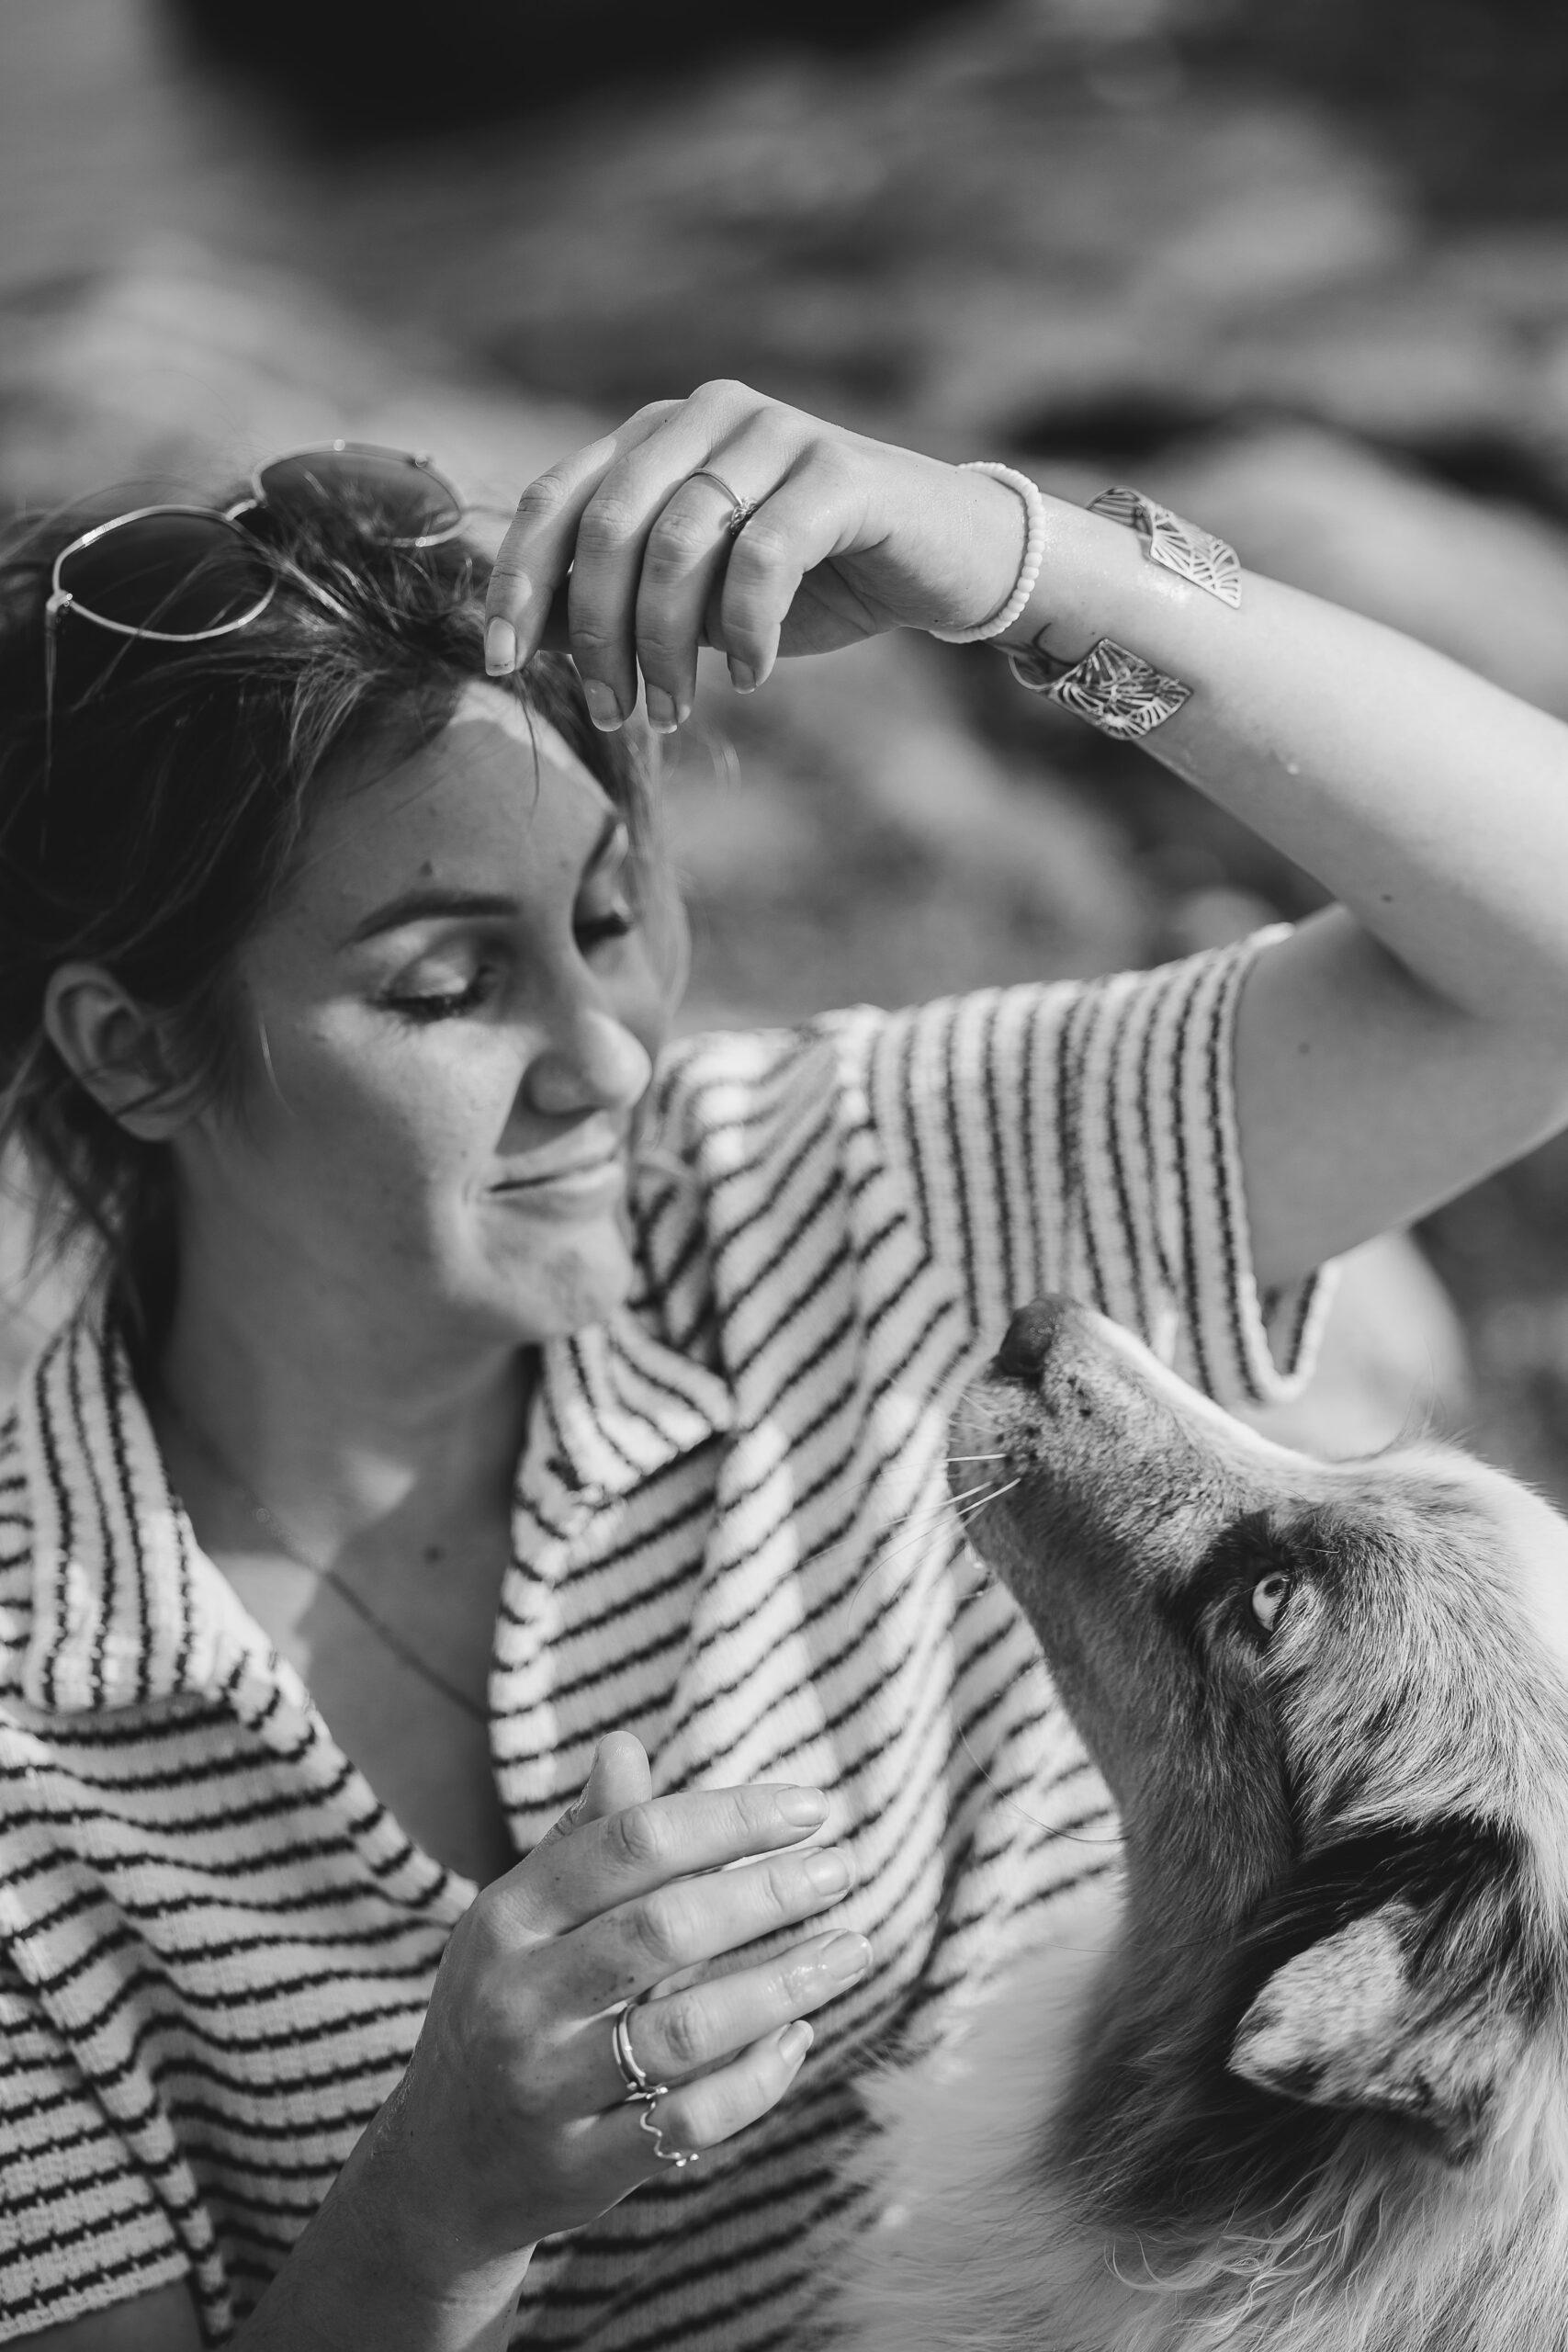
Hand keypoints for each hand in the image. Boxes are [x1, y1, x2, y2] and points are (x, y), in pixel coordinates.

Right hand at [371, 1733, 867, 2275]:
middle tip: (841, 1871)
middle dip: (767, 1894)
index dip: (728, 1819)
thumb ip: (583, 1839)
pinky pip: (688, 2124)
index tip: (809, 1808)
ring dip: (781, 1985)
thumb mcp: (520, 1919)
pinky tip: (799, 2038)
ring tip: (849, 1949)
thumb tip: (623, 1744)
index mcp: (506, 1918)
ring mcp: (545, 2089)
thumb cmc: (505, 2006)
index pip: (630, 1844)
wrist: (437, 2166)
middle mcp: (519, 1999)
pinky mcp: (579, 2168)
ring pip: (684, 2031)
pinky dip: (756, 2079)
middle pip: (663, 1931)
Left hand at [482, 379, 1028, 730]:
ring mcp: (773, 431)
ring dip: (665, 646)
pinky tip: (750, 677)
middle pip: (609, 526)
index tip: (501, 662)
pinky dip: (745, 632)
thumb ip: (623, 600)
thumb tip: (532, 636)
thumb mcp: (699, 600)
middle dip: (597, 634)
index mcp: (656, 436)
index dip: (518, 582)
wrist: (945, 561)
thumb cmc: (814, 581)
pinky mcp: (838, 469)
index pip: (556, 499)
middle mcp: (705, 415)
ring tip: (676, 710)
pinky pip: (763, 557)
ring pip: (680, 543)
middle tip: (615, 711)